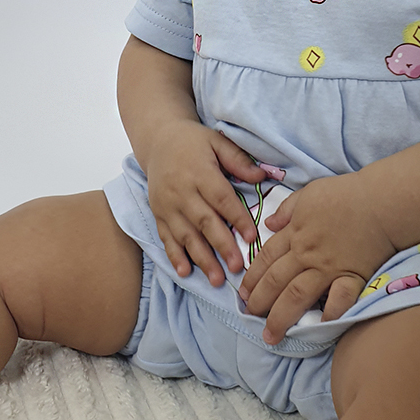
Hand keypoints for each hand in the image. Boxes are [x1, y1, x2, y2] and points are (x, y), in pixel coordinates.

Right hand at [146, 122, 267, 285]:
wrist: (158, 141)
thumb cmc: (193, 142)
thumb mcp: (217, 142)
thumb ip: (238, 160)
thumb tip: (261, 177)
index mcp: (199, 172)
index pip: (220, 198)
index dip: (236, 218)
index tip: (251, 236)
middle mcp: (181, 191)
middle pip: (204, 221)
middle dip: (221, 246)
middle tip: (237, 266)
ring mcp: (167, 205)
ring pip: (185, 235)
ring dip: (201, 258)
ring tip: (216, 279)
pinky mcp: (158, 214)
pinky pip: (166, 237)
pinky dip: (174, 255)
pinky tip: (185, 272)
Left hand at [238, 173, 396, 343]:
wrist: (382, 200)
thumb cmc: (347, 193)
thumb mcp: (309, 192)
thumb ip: (287, 209)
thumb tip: (268, 224)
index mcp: (295, 232)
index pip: (266, 258)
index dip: (252, 277)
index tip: (243, 294)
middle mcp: (307, 253)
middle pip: (276, 281)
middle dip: (259, 302)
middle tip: (249, 318)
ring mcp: (329, 267)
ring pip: (297, 295)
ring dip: (281, 316)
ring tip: (271, 335)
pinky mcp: (353, 276)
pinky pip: (339, 299)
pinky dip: (329, 314)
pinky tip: (319, 327)